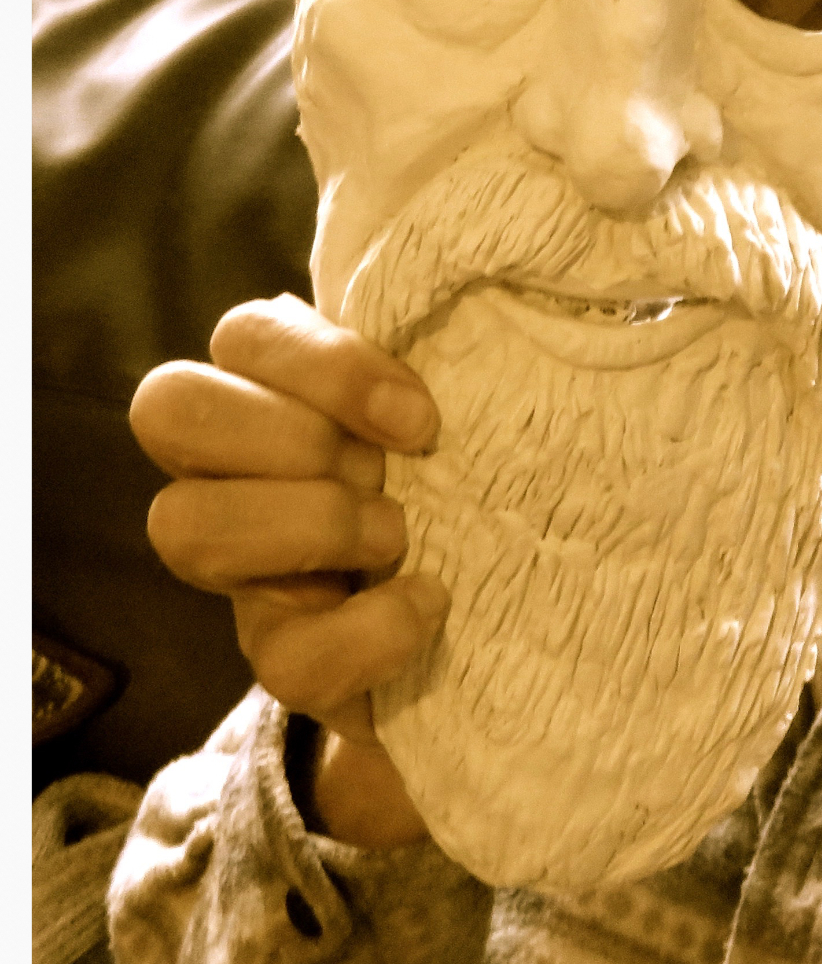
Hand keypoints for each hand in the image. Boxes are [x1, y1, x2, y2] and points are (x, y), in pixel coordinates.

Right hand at [130, 293, 447, 845]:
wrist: (511, 626)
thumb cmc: (480, 484)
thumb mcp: (470, 410)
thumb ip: (452, 355)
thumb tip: (488, 300)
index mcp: (283, 394)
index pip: (242, 335)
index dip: (322, 364)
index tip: (421, 418)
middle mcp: (238, 473)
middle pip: (168, 407)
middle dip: (289, 434)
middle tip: (385, 471)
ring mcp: (247, 571)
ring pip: (181, 525)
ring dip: (309, 523)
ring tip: (398, 535)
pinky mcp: (285, 663)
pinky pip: (285, 658)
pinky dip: (371, 629)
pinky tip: (430, 603)